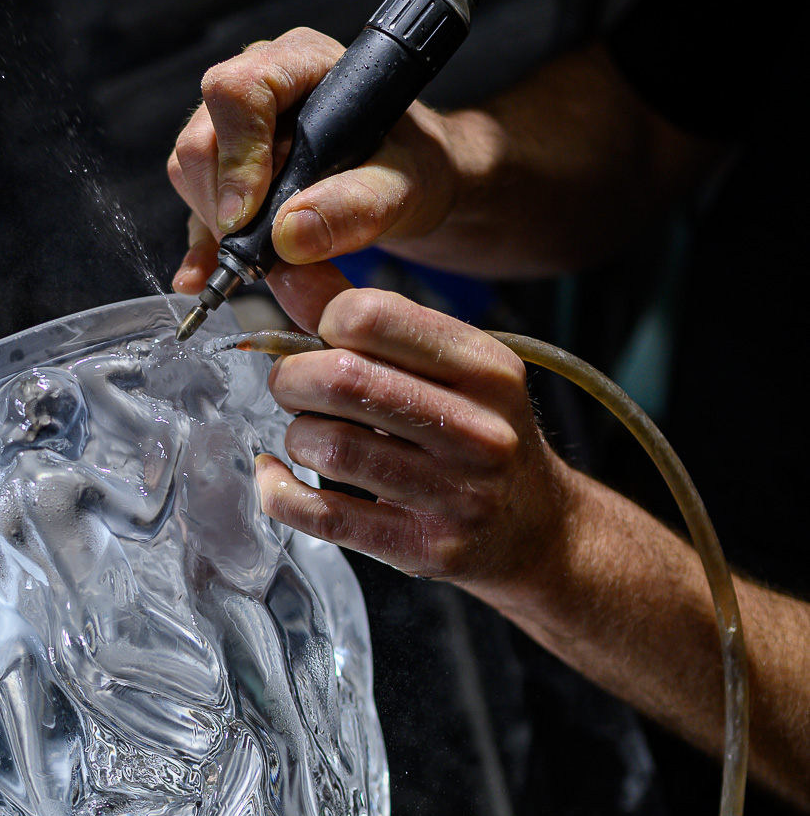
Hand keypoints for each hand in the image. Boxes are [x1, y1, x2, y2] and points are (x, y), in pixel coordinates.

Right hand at [168, 28, 463, 302]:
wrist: (407, 184)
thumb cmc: (411, 166)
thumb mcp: (403, 187)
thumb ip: (356, 205)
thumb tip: (288, 235)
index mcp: (301, 63)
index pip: (237, 93)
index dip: (237, 158)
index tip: (249, 219)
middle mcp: (257, 85)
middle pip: (202, 139)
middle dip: (224, 207)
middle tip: (262, 257)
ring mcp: (234, 127)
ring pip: (188, 172)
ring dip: (216, 228)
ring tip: (264, 265)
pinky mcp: (224, 168)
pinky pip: (193, 203)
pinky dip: (203, 246)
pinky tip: (206, 276)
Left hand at [255, 287, 576, 591]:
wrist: (537, 529)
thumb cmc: (477, 434)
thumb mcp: (448, 368)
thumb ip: (368, 319)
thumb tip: (286, 268)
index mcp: (486, 368)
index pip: (372, 315)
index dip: (322, 320)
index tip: (315, 339)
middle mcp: (480, 429)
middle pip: (343, 380)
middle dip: (292, 378)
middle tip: (291, 386)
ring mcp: (456, 494)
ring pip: (330, 447)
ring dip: (295, 436)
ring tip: (306, 434)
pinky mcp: (426, 548)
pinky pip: (325, 515)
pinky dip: (280, 492)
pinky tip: (277, 477)